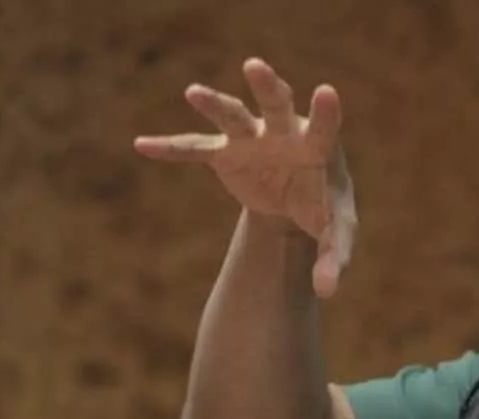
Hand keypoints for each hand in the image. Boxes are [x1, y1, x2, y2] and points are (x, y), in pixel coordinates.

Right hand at [133, 58, 355, 297]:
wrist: (297, 203)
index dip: (325, 112)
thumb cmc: (324, 211)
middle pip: (277, 104)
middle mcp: (285, 132)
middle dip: (267, 87)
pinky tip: (142, 145)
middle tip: (254, 66)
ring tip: (193, 93)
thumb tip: (325, 292)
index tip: (327, 93)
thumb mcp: (336, 237)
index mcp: (318, 148)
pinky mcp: (226, 154)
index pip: (325, 127)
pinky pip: (195, 149)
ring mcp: (253, 139)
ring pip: (232, 116)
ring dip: (214, 105)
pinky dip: (171, 148)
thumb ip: (334, 261)